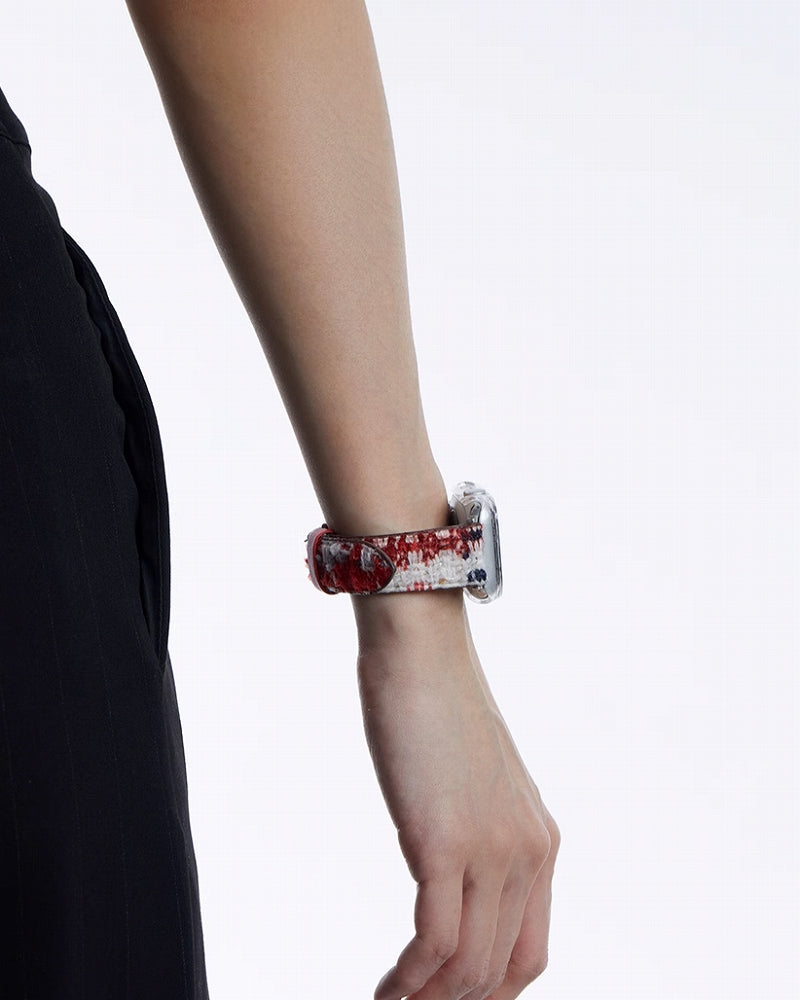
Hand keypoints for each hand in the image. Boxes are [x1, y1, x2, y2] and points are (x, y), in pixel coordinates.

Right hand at [353, 590, 559, 999]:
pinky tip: (386, 990)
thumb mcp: (475, 785)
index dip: (491, 995)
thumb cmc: (437, 709)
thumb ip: (477, 835)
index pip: (529, 954)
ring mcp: (492, 850)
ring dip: (427, 999)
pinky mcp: (446, 843)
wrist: (420, 651)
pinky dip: (408, 981)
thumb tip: (449, 880)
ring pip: (468, 967)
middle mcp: (528, 853)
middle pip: (499, 971)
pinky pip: (434, 943)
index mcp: (540, 842)